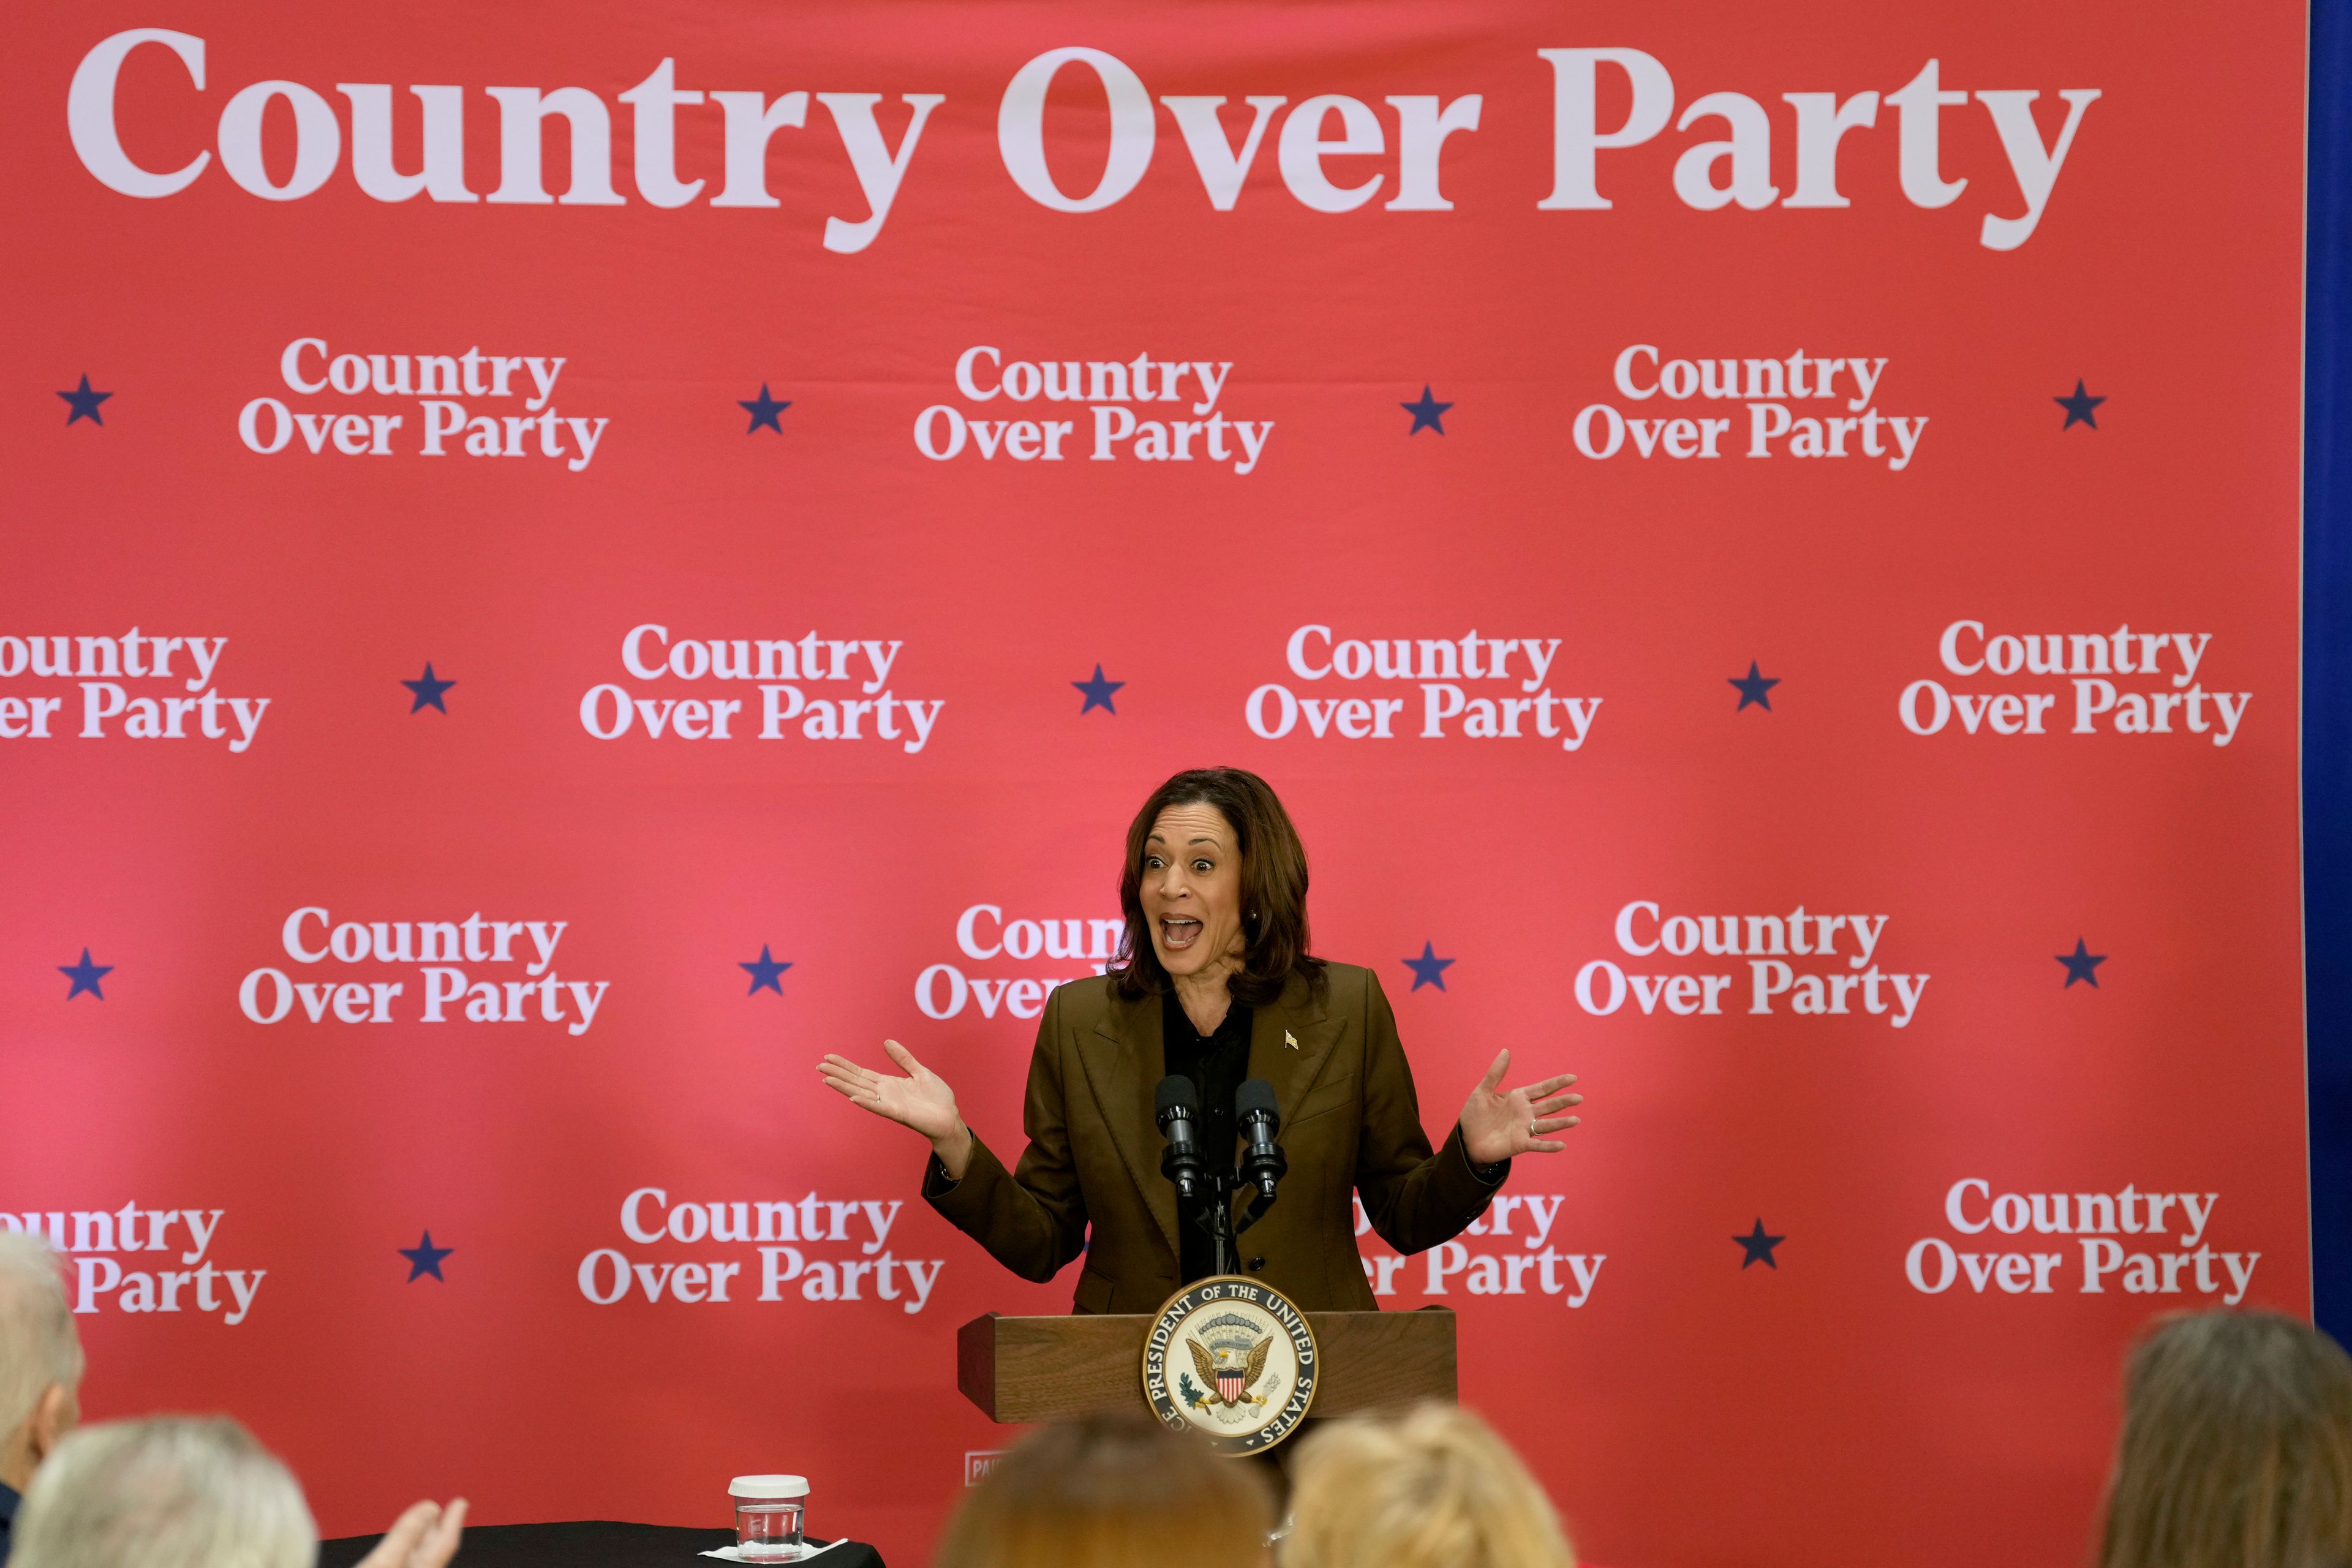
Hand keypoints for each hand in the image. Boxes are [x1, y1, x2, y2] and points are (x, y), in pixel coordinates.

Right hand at [356, 1500, 467, 1567]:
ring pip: (421, 1555)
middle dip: (440, 1526)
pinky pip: (408, 1561)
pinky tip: (402, 1549)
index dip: (454, 1520)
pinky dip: (410, 1548)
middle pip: (435, 1548)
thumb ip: (407, 1534)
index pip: (446, 1541)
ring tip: (428, 1524)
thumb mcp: (385, 1560)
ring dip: (424, 1537)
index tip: (461, 1501)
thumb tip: (432, 1506)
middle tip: (450, 1509)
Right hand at [818, 1040, 972, 1176]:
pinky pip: (880, 1107)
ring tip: (827, 1079)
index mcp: (888, 1084)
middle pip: (856, 1082)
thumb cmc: (936, 1098)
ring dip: (845, 1087)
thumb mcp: (919, 1072)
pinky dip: (866, 1103)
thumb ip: (903, 1059)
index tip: (829, 1057)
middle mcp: (884, 1094)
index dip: (845, 1065)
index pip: (861, 1073)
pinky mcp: (899, 1113)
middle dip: (838, 1073)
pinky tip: (853, 1097)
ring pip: (862, 1094)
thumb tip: (886, 1042)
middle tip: (819, 1066)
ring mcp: (889, 1104)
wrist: (950, 1117)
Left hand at [1458, 1050, 1580, 1164]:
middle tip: (1579, 1098)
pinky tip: (1562, 1145)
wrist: (1466, 1139)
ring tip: (1575, 1120)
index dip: (1557, 1083)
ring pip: (1547, 1125)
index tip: (1572, 1078)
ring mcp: (1525, 1129)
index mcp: (1519, 1098)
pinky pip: (1537, 1145)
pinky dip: (1549, 1146)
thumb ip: (1495, 1073)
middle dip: (1563, 1101)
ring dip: (1561, 1123)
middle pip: (1549, 1106)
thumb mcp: (1482, 1091)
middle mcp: (1526, 1113)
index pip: (1542, 1089)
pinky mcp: (1520, 1144)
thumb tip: (1505, 1050)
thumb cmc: (1475, 1115)